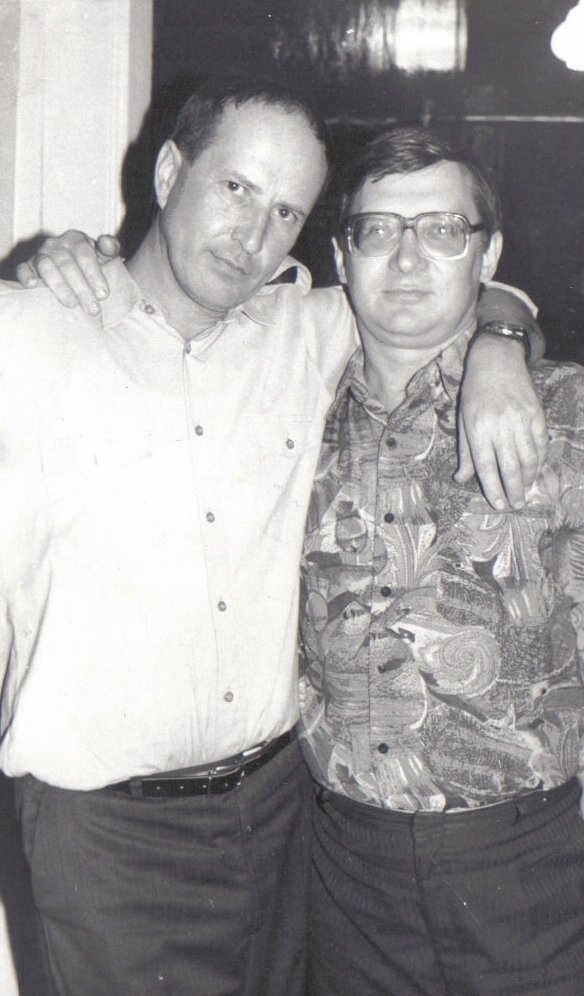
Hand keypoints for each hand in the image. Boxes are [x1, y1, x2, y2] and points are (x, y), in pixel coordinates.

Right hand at [15, 231, 119, 315]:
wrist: (75, 275)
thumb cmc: (92, 267)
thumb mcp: (105, 255)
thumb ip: (110, 248)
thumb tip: (107, 243)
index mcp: (76, 239)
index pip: (84, 253)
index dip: (94, 274)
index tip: (104, 295)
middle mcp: (56, 244)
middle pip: (67, 264)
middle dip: (81, 288)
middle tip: (92, 308)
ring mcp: (40, 255)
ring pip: (46, 267)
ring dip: (59, 286)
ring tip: (72, 304)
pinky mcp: (27, 266)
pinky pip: (23, 268)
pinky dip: (26, 275)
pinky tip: (32, 285)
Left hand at [455, 336, 547, 509]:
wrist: (497, 361)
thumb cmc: (474, 393)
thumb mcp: (462, 421)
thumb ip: (465, 452)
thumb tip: (460, 479)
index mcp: (478, 429)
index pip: (486, 467)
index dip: (493, 489)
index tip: (499, 504)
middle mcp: (500, 426)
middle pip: (510, 467)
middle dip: (514, 490)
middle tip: (516, 505)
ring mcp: (521, 420)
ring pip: (529, 458)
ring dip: (528, 479)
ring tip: (525, 491)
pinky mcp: (537, 414)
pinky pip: (541, 444)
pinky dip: (539, 460)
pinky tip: (535, 469)